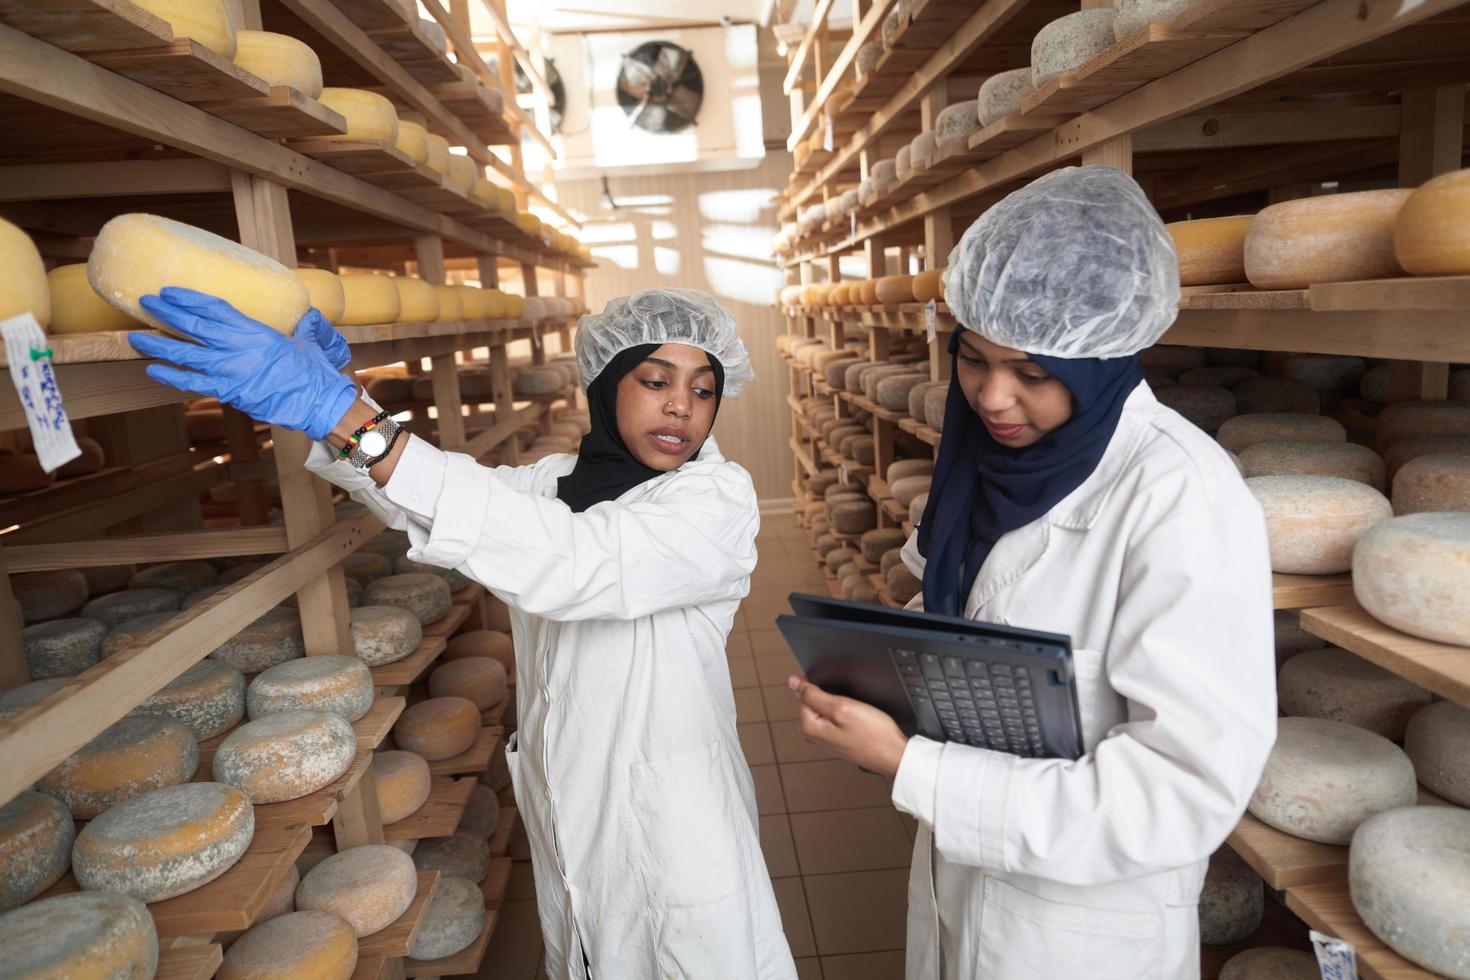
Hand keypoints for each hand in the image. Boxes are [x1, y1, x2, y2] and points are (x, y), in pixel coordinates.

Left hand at [129, 287, 356, 440]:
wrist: (317, 401)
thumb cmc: (314, 372)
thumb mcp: (307, 341)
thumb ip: (303, 325)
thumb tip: (308, 315)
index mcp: (255, 330)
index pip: (215, 308)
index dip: (190, 298)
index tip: (170, 291)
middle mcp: (238, 348)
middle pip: (194, 326)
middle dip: (167, 313)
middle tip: (145, 302)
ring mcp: (230, 371)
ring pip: (185, 353)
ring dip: (159, 345)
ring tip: (136, 337)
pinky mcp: (228, 392)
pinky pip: (192, 383)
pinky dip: (170, 376)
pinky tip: (153, 369)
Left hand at [789, 675, 908, 777]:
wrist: (894, 755)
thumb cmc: (873, 735)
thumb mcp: (842, 707)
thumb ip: (814, 694)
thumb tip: (793, 682)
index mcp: (809, 727)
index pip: (804, 694)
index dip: (823, 688)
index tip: (839, 694)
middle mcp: (814, 736)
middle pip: (815, 702)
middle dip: (831, 698)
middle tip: (851, 705)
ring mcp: (827, 740)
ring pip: (828, 710)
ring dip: (841, 706)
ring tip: (857, 713)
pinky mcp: (839, 740)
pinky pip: (838, 719)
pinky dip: (847, 715)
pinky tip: (860, 719)